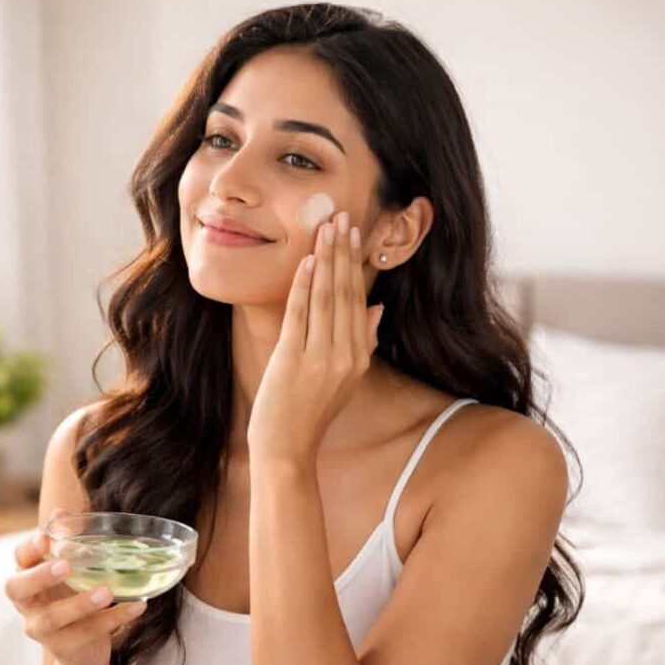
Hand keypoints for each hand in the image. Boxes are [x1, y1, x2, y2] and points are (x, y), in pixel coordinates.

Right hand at [4, 508, 147, 664]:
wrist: (82, 649)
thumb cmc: (72, 597)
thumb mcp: (72, 569)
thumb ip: (66, 542)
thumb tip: (60, 512)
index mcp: (27, 577)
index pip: (19, 558)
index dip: (29, 548)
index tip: (46, 538)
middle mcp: (27, 603)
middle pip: (17, 589)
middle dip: (40, 576)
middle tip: (66, 566)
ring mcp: (40, 628)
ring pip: (53, 617)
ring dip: (81, 603)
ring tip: (107, 592)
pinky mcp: (61, 648)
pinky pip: (85, 634)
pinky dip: (113, 619)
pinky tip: (136, 606)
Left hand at [246, 210, 384, 464]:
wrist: (287, 447)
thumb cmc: (311, 413)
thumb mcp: (346, 380)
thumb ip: (363, 343)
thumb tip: (377, 308)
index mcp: (359, 356)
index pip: (358, 300)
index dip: (355, 265)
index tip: (354, 234)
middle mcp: (344, 355)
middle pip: (345, 293)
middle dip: (343, 252)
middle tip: (342, 217)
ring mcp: (319, 358)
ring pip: (325, 298)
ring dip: (325, 260)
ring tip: (325, 229)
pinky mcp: (292, 360)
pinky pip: (299, 314)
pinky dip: (302, 285)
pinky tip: (304, 261)